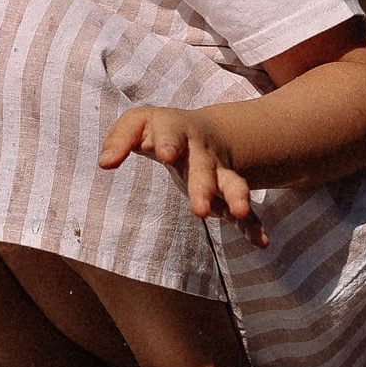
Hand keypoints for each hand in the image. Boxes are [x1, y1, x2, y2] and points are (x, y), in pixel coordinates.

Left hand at [100, 105, 268, 248]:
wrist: (203, 131)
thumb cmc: (160, 130)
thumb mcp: (138, 124)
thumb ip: (119, 139)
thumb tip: (105, 163)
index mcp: (177, 132)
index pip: (170, 134)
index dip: (167, 143)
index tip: (165, 155)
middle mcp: (202, 152)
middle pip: (204, 167)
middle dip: (203, 186)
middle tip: (198, 209)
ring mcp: (219, 173)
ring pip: (232, 184)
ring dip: (236, 198)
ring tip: (240, 213)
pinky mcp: (228, 194)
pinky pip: (246, 211)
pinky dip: (253, 226)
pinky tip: (261, 242)